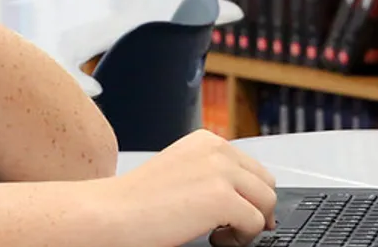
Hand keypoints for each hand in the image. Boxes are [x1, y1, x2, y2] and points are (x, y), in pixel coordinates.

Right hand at [105, 130, 276, 246]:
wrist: (110, 213)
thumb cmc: (136, 201)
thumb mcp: (181, 171)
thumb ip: (211, 173)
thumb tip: (246, 196)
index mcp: (206, 140)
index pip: (252, 167)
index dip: (250, 196)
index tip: (240, 214)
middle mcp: (216, 150)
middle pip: (266, 183)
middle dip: (255, 208)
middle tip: (232, 228)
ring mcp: (221, 171)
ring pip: (267, 203)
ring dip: (249, 224)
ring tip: (218, 234)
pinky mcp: (222, 198)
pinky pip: (255, 223)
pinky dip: (240, 239)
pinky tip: (212, 239)